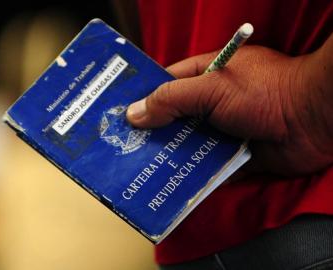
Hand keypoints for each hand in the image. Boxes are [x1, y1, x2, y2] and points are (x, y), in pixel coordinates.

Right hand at [127, 36, 332, 175]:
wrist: (313, 120)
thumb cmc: (265, 91)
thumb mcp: (212, 88)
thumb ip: (172, 99)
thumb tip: (135, 112)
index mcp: (206, 76)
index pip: (167, 84)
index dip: (144, 97)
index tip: (120, 113)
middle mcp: (213, 103)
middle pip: (175, 118)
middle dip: (154, 133)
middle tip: (125, 147)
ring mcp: (224, 129)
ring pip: (189, 145)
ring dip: (171, 156)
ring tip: (140, 170)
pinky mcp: (235, 154)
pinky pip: (208, 166)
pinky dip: (194, 175)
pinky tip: (172, 185)